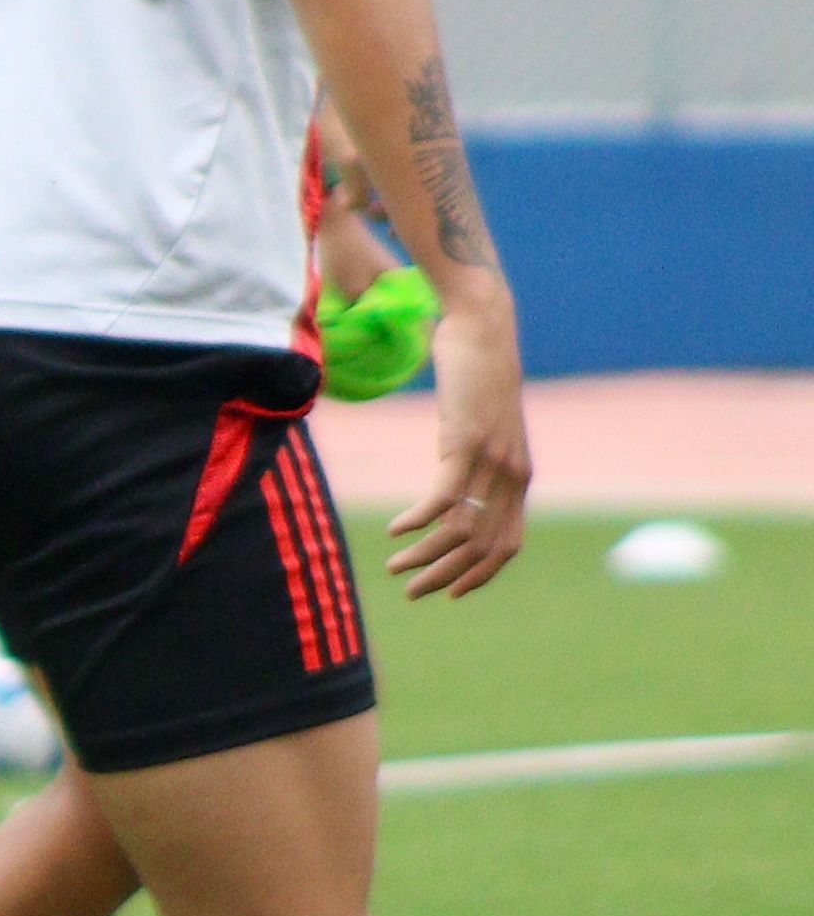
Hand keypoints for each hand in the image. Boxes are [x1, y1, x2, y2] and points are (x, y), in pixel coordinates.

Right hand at [385, 276, 528, 600]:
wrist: (483, 324)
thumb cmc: (476, 370)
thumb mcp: (478, 423)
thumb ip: (472, 455)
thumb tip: (452, 481)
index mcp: (519, 474)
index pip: (509, 544)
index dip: (480, 575)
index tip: (450, 592)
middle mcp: (512, 473)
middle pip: (484, 547)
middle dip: (448, 577)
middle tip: (413, 592)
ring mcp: (491, 458)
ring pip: (462, 529)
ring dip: (427, 556)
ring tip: (395, 567)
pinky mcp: (465, 440)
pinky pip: (443, 497)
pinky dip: (418, 522)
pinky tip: (396, 530)